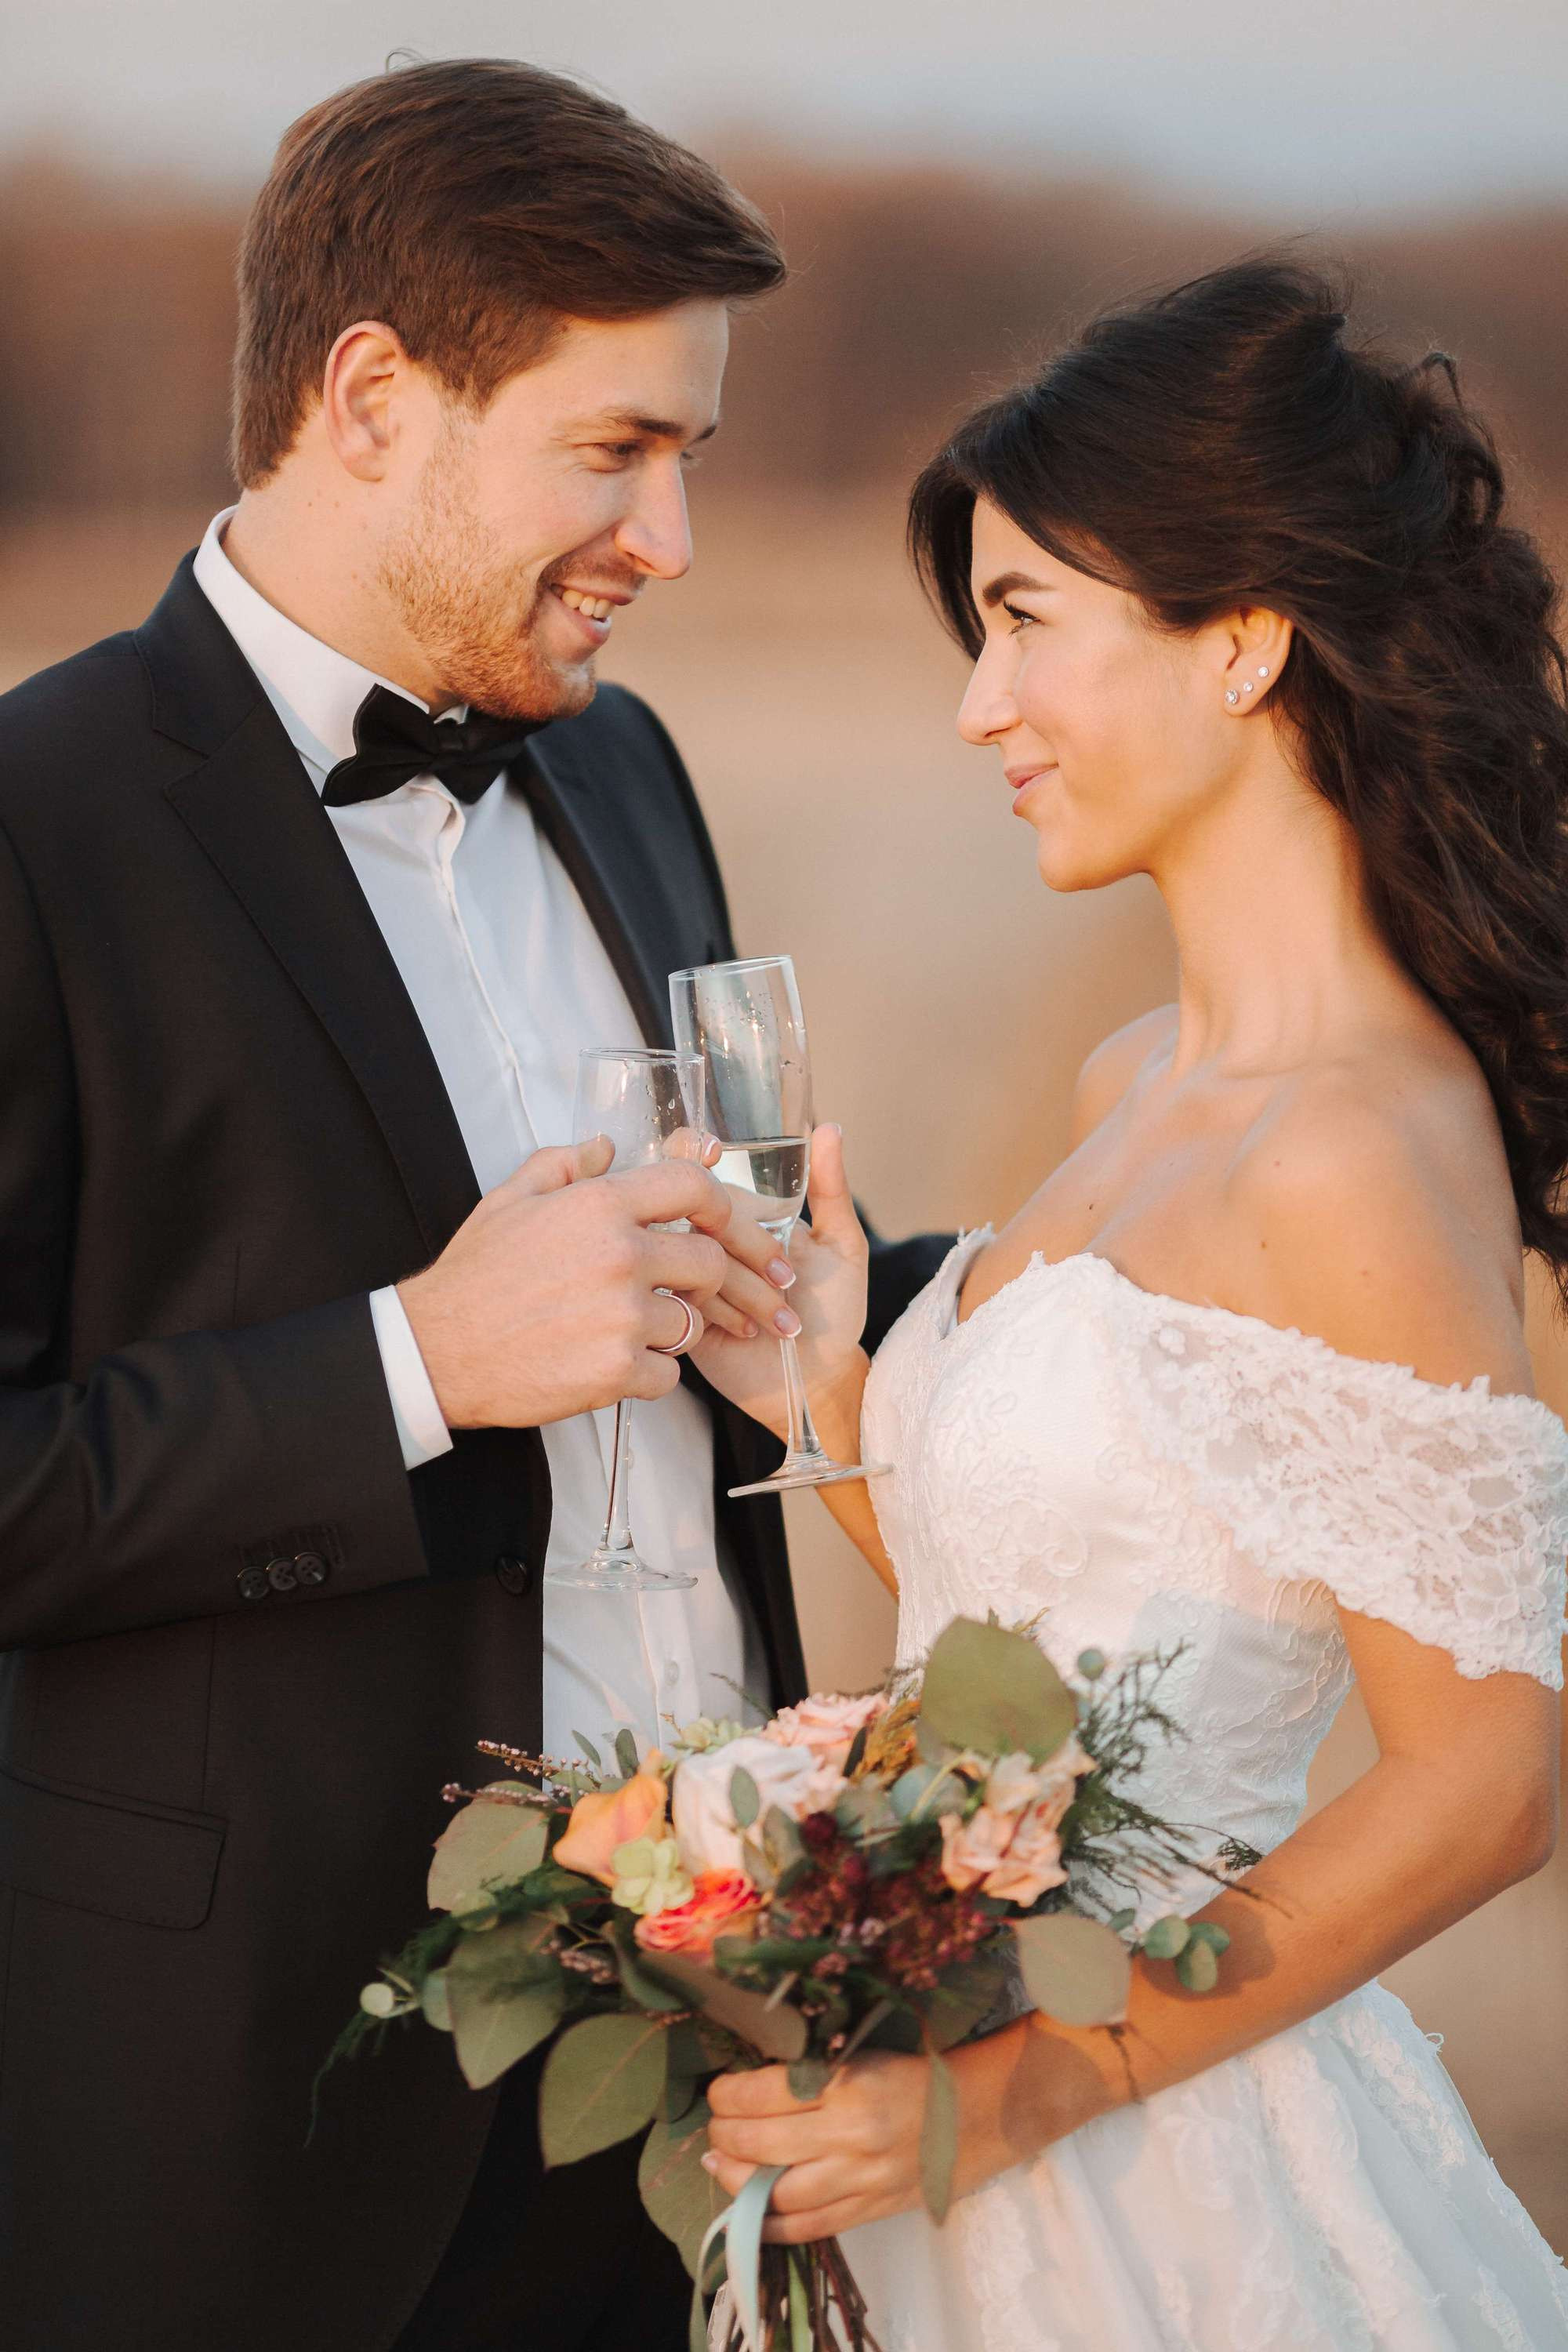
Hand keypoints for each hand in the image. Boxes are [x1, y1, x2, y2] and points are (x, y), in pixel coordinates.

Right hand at [397, 1138, 794, 1429]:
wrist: (436, 1350)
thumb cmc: (474, 1276)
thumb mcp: (510, 1198)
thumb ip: (564, 1164)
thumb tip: (605, 1146)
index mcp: (599, 1206)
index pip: (693, 1186)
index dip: (719, 1206)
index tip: (723, 1224)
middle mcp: (621, 1256)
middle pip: (710, 1261)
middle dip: (706, 1279)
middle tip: (692, 1293)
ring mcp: (624, 1316)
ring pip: (691, 1323)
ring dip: (673, 1330)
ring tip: (633, 1330)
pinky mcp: (618, 1371)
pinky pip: (669, 1375)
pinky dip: (651, 1375)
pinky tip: (617, 1367)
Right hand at [690, 1124, 870, 1441]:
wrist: (816, 1377)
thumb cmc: (832, 1310)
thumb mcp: (842, 1246)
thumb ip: (831, 1189)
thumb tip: (829, 1127)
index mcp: (737, 1213)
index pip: (695, 1167)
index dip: (691, 1151)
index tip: (712, 1153)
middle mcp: (705, 1238)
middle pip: (689, 1208)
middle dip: (737, 1237)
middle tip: (785, 1275)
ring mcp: (686, 1275)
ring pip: (686, 1252)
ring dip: (741, 1283)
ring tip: (782, 1313)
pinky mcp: (677, 1313)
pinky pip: (678, 1295)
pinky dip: (719, 1310)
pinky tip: (751, 1329)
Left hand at [704, 2052, 934, 2241]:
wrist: (976, 2115)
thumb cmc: (913, 2074)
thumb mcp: (861, 2055)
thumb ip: (811, 2070)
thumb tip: (749, 2084)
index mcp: (848, 2083)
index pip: (765, 2092)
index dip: (729, 2093)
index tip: (719, 2090)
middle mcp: (851, 2134)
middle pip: (763, 2143)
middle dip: (725, 2134)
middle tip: (715, 2126)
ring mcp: (861, 2180)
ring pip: (779, 2191)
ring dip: (737, 2179)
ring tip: (720, 2163)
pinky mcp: (870, 2211)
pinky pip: (809, 2227)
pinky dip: (771, 2225)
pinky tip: (748, 2212)